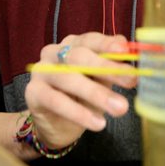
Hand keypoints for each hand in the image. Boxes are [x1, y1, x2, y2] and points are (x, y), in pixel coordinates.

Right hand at [25, 32, 136, 149]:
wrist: (57, 126)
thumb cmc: (82, 98)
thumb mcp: (101, 81)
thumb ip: (112, 66)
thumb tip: (129, 52)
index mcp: (72, 45)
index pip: (90, 40)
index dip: (107, 44)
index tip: (125, 52)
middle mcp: (54, 53)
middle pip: (80, 57)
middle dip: (108, 69)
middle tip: (132, 81)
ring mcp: (41, 71)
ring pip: (68, 78)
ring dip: (96, 93)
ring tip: (119, 108)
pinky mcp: (32, 93)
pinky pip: (56, 101)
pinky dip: (78, 113)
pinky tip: (97, 123)